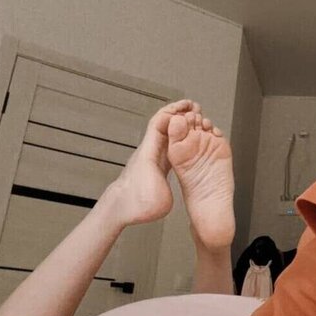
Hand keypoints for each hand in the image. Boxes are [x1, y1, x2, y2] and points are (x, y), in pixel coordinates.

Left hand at [104, 99, 199, 227]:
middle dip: (179, 114)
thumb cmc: (136, 204)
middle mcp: (149, 152)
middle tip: (195, 107)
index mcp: (150, 155)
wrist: (120, 210)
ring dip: (180, 126)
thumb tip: (178, 181)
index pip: (160, 124)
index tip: (188, 105)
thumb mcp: (159, 199)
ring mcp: (152, 158)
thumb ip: (169, 187)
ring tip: (195, 121)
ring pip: (166, 135)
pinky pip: (168, 147)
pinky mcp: (155, 166)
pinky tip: (187, 139)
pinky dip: (178, 139)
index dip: (174, 111)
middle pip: (164, 125)